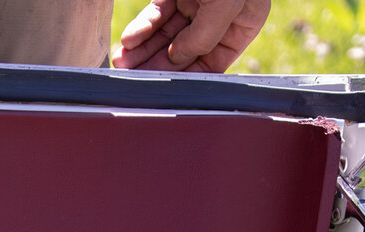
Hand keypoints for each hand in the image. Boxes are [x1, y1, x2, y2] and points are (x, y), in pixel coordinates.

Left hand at [111, 0, 270, 71]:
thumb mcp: (225, 4)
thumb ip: (205, 37)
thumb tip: (180, 60)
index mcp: (243, 22)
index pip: (215, 61)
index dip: (191, 76)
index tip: (167, 89)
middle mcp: (219, 15)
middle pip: (185, 51)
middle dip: (157, 65)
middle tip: (133, 79)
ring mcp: (196, 2)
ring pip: (167, 35)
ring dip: (144, 51)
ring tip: (122, 63)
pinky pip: (156, 15)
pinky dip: (141, 29)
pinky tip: (127, 41)